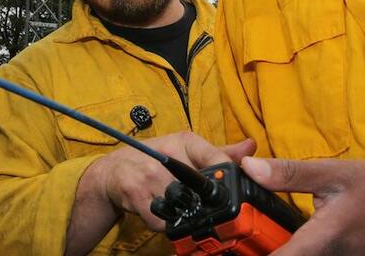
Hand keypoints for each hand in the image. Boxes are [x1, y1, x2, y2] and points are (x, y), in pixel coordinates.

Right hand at [90, 133, 254, 231]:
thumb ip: (219, 153)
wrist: (113, 172)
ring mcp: (150, 175)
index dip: (227, 177)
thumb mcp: (185, 149)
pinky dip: (166, 223)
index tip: (232, 191)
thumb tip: (252, 146)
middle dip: (203, 200)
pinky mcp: (137, 196)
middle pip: (202, 188)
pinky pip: (164, 222)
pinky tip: (162, 212)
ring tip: (178, 204)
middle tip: (201, 202)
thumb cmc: (154, 159)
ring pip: (183, 206)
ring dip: (183, 212)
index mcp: (183, 141)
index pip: (217, 158)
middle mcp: (167, 155)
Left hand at [240, 157, 364, 255]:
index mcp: (322, 239)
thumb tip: (250, 168)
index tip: (229, 248)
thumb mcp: (337, 173)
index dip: (249, 253)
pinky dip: (300, 251)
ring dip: (281, 251)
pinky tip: (292, 240)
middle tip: (241, 237)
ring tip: (262, 236)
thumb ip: (290, 173)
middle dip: (260, 250)